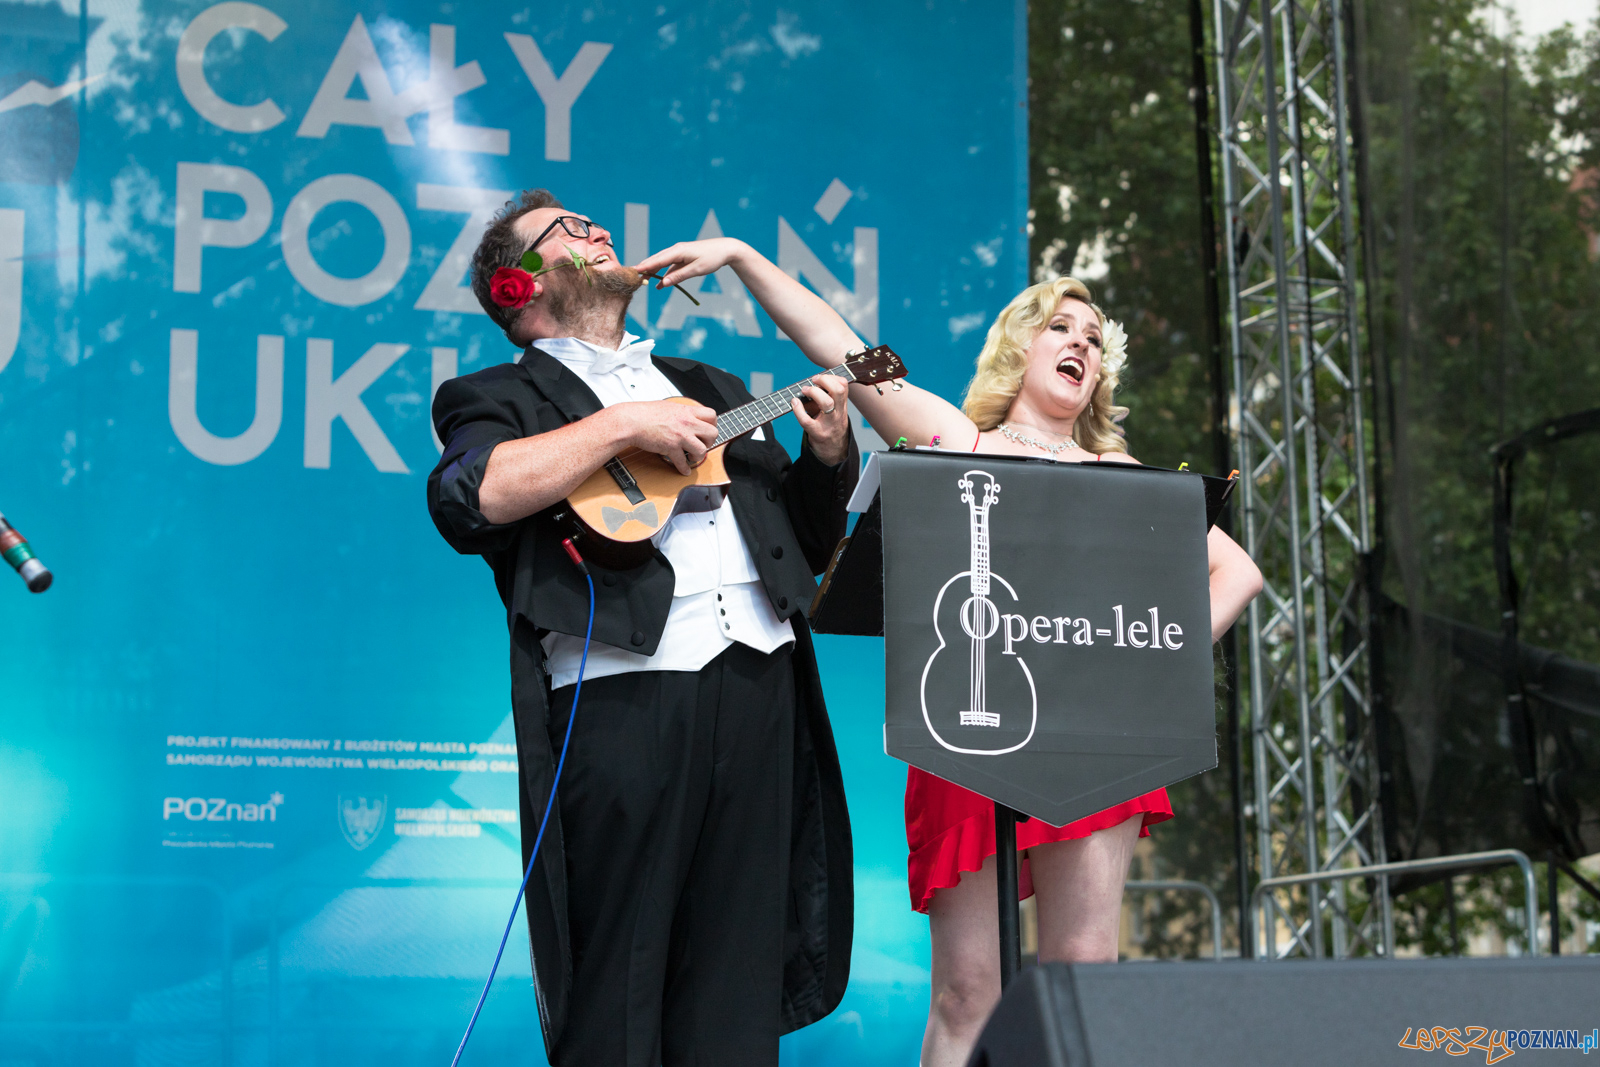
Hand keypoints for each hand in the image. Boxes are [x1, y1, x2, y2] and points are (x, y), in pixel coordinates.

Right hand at [608, 399, 718, 475]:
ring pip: (702, 449)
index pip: (711, 415)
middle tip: (703, 444)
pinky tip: (684, 470)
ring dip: (699, 456)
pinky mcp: (671, 447)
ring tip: (693, 456)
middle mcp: (686, 422)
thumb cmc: (644, 413)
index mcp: (686, 411)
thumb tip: (687, 416)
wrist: (631, 421)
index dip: (712, 424)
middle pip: (712, 433)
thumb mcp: (668, 406)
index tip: (707, 430)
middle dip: (710, 441)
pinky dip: (684, 469)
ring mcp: (680, 435)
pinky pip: (683, 462)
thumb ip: (681, 412)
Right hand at [633, 237, 748, 288]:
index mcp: (678, 251)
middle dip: (644, 268)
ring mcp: (679, 253)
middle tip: (631, 276)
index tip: (633, 271)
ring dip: (652, 271)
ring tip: (641, 280)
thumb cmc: (712, 258)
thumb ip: (679, 276)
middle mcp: (676, 250)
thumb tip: (663, 283)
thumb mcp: (696, 270)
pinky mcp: (683, 258)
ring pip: (662, 262)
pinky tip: (659, 284)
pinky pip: (670, 266)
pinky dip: (664, 274)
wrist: (726, 249)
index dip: (645, 266)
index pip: (657, 259)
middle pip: (656, 260)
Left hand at [794, 374, 849, 465]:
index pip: (843, 386)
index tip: (820, 377)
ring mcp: (828, 424)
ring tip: (805, 390)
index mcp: (842, 406)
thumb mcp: (834, 411)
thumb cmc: (830, 427)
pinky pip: (807, 421)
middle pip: (838, 391)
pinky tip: (794, 403)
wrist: (833, 452)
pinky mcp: (817, 433)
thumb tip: (810, 383)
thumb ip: (826, 398)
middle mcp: (838, 414)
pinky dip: (798, 410)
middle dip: (824, 381)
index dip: (832, 377)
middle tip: (813, 381)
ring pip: (827, 403)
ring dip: (814, 392)